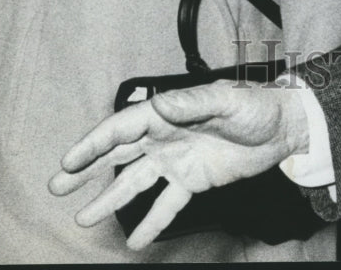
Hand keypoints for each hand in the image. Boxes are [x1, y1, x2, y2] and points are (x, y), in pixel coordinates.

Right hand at [48, 81, 307, 249]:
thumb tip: (162, 106)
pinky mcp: (193, 180)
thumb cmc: (255, 105)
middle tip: (57, 185)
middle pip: (119, 154)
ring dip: (110, 198)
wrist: (283, 128)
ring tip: (84, 218)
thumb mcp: (226, 100)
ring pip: (136, 182)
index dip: (95, 144)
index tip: (69, 160)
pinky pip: (167, 204)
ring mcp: (177, 159)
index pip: (123, 128)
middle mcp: (166, 136)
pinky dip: (151, 221)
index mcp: (168, 113)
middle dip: (88, 168)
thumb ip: (193, 103)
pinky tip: (136, 240)